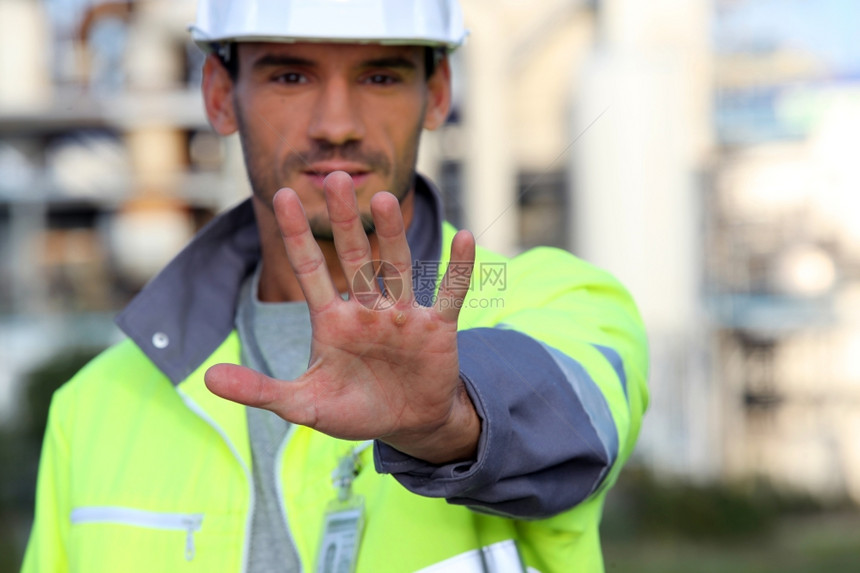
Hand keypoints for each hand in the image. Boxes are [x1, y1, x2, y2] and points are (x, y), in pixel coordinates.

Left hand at [205, 171, 479, 463]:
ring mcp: (403, 315)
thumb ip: (260, 389)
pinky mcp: (437, 328)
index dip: (296, 235)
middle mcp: (367, 309)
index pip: (310, 270)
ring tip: (382, 200)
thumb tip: (207, 378)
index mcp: (332, 321)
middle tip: (333, 178)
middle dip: (344, 221)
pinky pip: (449, 294)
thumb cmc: (355, 409)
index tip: (281, 196)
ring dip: (391, 235)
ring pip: (397, 266)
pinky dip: (458, 269)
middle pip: (354, 256)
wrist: (408, 425)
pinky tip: (464, 238)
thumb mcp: (304, 404)